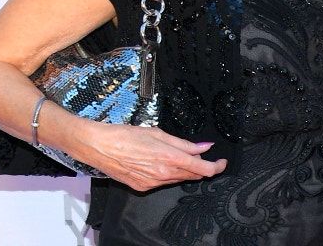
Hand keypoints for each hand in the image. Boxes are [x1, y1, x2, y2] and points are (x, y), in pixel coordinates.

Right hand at [73, 122, 227, 191]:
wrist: (100, 147)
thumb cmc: (126, 136)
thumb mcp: (159, 134)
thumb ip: (185, 144)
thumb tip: (204, 147)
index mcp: (170, 159)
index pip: (203, 169)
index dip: (217, 167)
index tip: (222, 162)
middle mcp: (163, 175)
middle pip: (192, 176)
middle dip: (201, 167)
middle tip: (202, 155)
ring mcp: (152, 183)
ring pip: (177, 179)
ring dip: (183, 170)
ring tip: (175, 155)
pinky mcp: (143, 187)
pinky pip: (163, 182)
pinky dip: (168, 174)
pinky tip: (159, 162)